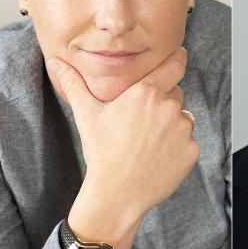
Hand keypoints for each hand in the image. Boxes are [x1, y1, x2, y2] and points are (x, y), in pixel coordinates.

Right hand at [46, 47, 198, 248]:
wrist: (117, 193)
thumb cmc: (101, 151)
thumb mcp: (86, 114)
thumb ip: (75, 84)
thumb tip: (56, 62)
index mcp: (146, 93)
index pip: (175, 64)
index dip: (177, 59)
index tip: (178, 55)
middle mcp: (169, 107)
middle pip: (175, 93)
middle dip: (163, 101)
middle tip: (142, 121)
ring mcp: (183, 129)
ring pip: (183, 117)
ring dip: (172, 124)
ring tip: (147, 141)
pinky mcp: (191, 150)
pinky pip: (188, 141)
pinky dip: (177, 146)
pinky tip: (157, 156)